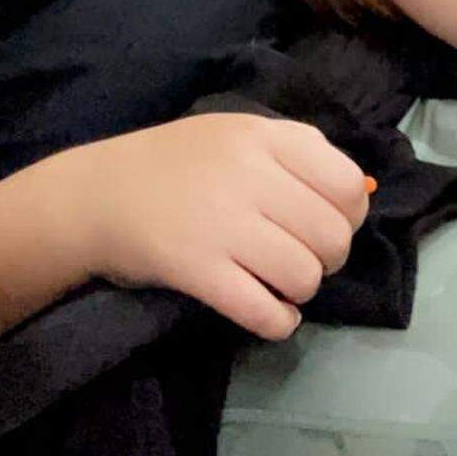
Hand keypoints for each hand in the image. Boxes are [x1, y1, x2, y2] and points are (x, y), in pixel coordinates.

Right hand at [70, 112, 370, 342]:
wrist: (96, 195)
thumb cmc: (173, 165)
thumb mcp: (233, 134)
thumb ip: (292, 151)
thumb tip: (360, 192)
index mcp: (259, 136)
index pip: (345, 183)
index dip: (349, 214)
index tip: (326, 224)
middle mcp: (246, 175)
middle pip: (331, 235)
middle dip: (329, 259)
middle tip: (302, 259)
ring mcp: (221, 224)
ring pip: (304, 276)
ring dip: (301, 291)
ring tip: (280, 284)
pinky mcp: (196, 269)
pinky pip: (265, 311)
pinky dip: (279, 322)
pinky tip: (270, 313)